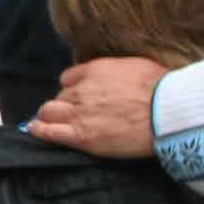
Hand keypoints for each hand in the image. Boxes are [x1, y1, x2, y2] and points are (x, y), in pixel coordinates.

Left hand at [30, 56, 166, 157]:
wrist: (168, 112)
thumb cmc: (162, 90)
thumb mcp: (137, 67)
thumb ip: (118, 72)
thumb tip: (118, 78)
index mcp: (95, 71)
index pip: (69, 78)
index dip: (73, 89)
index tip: (79, 96)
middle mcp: (82, 90)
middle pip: (60, 97)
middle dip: (65, 105)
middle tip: (75, 114)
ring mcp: (80, 113)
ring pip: (49, 112)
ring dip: (51, 116)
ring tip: (52, 123)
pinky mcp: (82, 136)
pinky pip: (49, 132)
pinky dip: (40, 130)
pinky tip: (36, 130)